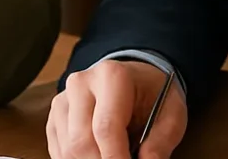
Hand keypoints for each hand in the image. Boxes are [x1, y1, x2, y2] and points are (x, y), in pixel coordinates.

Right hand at [47, 60, 186, 158]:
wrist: (136, 78)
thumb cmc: (153, 96)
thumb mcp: (171, 114)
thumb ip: (160, 143)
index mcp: (111, 76)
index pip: (106, 128)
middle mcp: (81, 83)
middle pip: (81, 141)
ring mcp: (63, 99)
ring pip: (68, 149)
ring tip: (115, 157)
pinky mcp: (55, 115)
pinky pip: (59, 150)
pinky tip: (99, 156)